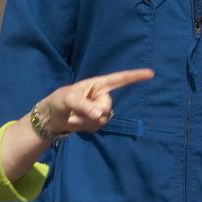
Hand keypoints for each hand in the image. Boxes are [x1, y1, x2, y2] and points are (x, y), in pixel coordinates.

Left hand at [39, 68, 154, 134]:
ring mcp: (100, 110)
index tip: (150, 73)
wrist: (51, 118)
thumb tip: (100, 114)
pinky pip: (97, 127)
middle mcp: (102, 96)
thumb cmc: (59, 100)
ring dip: (85, 120)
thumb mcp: (69, 99)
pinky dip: (84, 127)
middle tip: (76, 110)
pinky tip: (75, 122)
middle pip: (108, 106)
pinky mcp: (96, 123)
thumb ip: (84, 106)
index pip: (119, 79)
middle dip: (92, 111)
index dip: (135, 76)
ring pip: (103, 119)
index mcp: (98, 84)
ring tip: (73, 116)